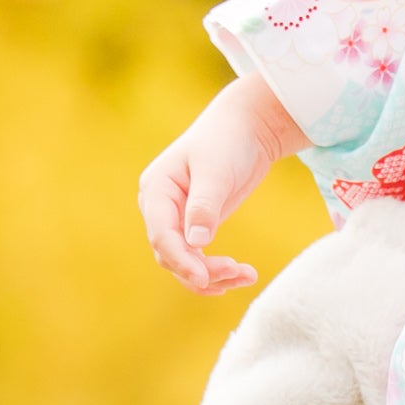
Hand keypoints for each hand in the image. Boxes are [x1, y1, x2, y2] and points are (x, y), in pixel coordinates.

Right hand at [137, 74, 305, 292]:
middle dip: (202, 270)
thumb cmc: (227, 141)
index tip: (205, 277)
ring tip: (247, 276)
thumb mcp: (216, 171)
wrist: (245, 127)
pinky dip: (216, 269)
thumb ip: (204, 207)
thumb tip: (196, 243)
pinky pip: (197, 257)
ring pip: (184, 261)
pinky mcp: (193, 225)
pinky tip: (238, 277)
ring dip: (213, 275)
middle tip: (238, 272)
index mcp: (156, 189)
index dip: (181, 259)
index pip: (161, 234)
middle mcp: (160, 207)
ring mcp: (175, 218)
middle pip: (170, 253)